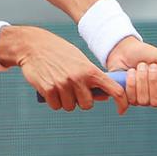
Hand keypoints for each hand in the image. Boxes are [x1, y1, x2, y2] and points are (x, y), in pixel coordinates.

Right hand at [0, 26, 128, 114]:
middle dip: (80, 100)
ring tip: (59, 84)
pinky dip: (53, 101)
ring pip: (70, 107)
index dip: (122, 102)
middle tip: (72, 88)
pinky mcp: (49, 90)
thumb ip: (93, 78)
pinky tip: (50, 87)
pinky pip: (56, 106)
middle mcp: (78, 78)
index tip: (122, 109)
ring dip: (65, 100)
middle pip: (87, 105)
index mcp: (90, 70)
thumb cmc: (60, 53)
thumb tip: (105, 97)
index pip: (114, 89)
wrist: (34, 46)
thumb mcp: (80, 60)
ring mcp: (63, 84)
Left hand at [106, 37, 156, 107]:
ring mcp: (141, 99)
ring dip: (141, 78)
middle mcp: (154, 97)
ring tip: (140, 67)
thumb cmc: (147, 54)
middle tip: (150, 66)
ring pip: (143, 100)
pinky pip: (131, 98)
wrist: (126, 48)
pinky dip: (131, 81)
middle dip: (152, 79)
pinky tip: (131, 72)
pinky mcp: (128, 98)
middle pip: (156, 101)